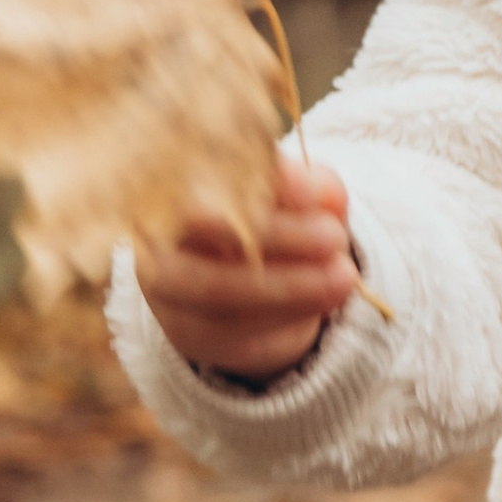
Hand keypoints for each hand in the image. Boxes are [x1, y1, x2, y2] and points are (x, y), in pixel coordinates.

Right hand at [136, 149, 358, 380]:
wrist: (250, 287)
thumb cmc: (270, 220)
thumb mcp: (295, 196)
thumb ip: (309, 186)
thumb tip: (324, 194)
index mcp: (174, 179)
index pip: (206, 168)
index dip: (261, 179)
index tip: (315, 191)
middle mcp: (155, 230)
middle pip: (201, 226)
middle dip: (275, 233)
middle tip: (335, 236)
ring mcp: (165, 287)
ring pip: (216, 288)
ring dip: (288, 285)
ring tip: (345, 276)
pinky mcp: (187, 332)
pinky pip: (233, 331)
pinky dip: (287, 316)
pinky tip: (327, 299)